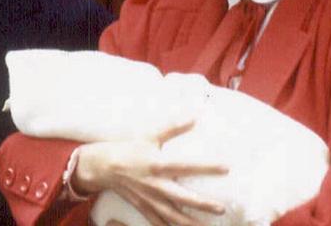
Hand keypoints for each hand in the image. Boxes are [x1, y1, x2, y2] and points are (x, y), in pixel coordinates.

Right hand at [72, 121, 227, 225]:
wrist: (103, 166)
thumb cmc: (129, 148)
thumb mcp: (150, 135)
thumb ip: (173, 127)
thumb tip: (194, 116)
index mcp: (157, 164)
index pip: (186, 166)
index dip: (206, 167)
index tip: (226, 167)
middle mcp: (155, 184)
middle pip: (182, 197)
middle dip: (202, 204)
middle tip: (221, 208)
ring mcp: (149, 199)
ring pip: (172, 216)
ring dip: (190, 223)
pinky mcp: (143, 207)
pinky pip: (158, 222)